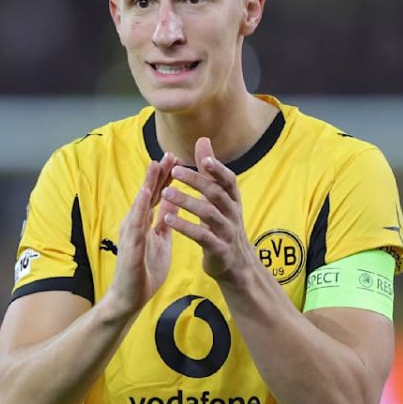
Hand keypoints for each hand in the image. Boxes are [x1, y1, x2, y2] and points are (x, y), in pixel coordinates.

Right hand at [106, 153, 179, 314]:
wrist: (129, 298)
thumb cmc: (143, 271)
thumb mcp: (160, 241)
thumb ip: (164, 222)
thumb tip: (173, 204)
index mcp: (144, 222)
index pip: (156, 195)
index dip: (165, 176)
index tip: (175, 158)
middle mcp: (135, 223)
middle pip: (147, 193)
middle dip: (158, 173)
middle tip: (169, 152)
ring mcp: (131, 233)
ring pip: (140, 203)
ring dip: (148, 184)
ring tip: (156, 165)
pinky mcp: (130, 245)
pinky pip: (137, 223)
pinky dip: (141, 207)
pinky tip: (147, 194)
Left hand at [161, 137, 255, 281]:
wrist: (236, 263)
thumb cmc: (223, 224)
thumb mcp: (219, 197)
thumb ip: (209, 170)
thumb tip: (203, 140)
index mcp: (232, 199)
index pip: (229, 180)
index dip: (218, 169)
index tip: (204, 159)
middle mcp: (232, 213)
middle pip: (216, 193)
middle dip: (196, 181)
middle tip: (175, 171)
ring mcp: (226, 231)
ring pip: (208, 214)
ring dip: (187, 202)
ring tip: (166, 193)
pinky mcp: (218, 249)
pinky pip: (201, 236)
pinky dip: (185, 227)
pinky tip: (168, 218)